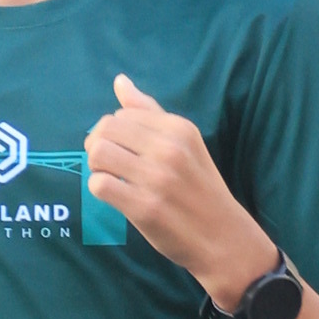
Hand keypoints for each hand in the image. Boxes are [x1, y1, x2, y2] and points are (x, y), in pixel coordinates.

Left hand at [84, 76, 270, 305]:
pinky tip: (114, 196)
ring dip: (96, 167)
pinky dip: (99, 189)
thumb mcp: (185, 144)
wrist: (223, 237)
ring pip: (98, 153)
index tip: (122, 151)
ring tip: (110, 178)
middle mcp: (169, 148)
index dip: (112, 132)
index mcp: (179, 128)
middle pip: (105, 130)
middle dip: (97, 146)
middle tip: (109, 165)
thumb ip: (150, 113)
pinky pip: (100, 185)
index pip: (122, 115)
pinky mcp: (145, 207)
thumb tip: (120, 82)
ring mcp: (157, 178)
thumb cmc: (200, 189)